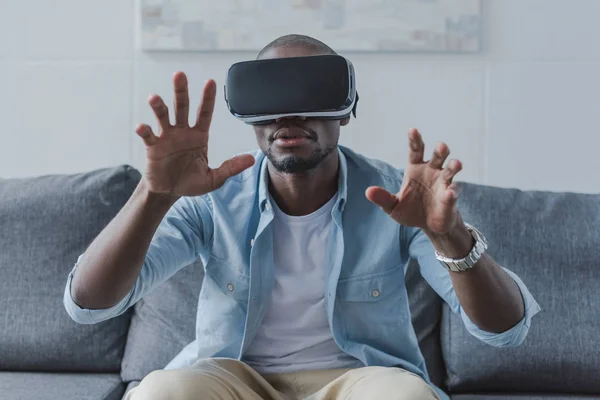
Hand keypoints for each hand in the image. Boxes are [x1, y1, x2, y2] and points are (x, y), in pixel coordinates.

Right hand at [135, 72, 254, 198]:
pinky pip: (149, 136)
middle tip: (180, 75)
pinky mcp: (153, 148)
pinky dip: (145, 131)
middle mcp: (182, 132)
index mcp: (199, 136)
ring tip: (154, 98)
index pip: (204, 113)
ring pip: (163, 116)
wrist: (170, 192)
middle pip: (181, 107)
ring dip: (158, 106)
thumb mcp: (214, 178)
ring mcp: (166, 138)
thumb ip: (230, 168)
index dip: (207, 98)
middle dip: (181, 91)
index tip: (210, 82)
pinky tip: (142, 127)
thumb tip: (251, 160)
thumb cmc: (191, 182)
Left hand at [365, 128, 462, 234]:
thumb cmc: (411, 210)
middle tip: (441, 146)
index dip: (415, 140)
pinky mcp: (451, 197)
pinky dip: (452, 192)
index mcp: (415, 169)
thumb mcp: (393, 206)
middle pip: (437, 156)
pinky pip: (453, 192)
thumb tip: (368, 191)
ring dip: (453, 166)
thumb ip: (383, 198)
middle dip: (440, 150)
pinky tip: (449, 193)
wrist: (428, 225)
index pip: (416, 150)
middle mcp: (432, 172)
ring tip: (455, 164)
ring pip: (450, 170)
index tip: (413, 130)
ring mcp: (443, 183)